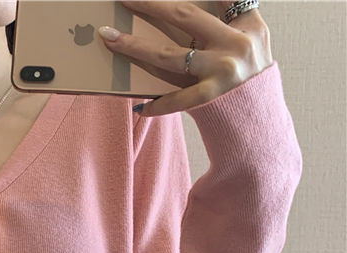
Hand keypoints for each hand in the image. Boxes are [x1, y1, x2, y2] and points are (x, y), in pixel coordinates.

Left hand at [97, 0, 273, 115]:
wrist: (259, 123)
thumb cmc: (248, 82)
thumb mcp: (253, 45)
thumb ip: (231, 24)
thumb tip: (182, 13)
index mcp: (249, 26)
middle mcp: (237, 43)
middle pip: (184, 15)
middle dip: (150, 4)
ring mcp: (223, 70)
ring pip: (168, 54)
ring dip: (134, 46)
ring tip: (110, 38)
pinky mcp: (211, 97)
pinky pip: (175, 99)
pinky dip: (156, 104)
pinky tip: (140, 107)